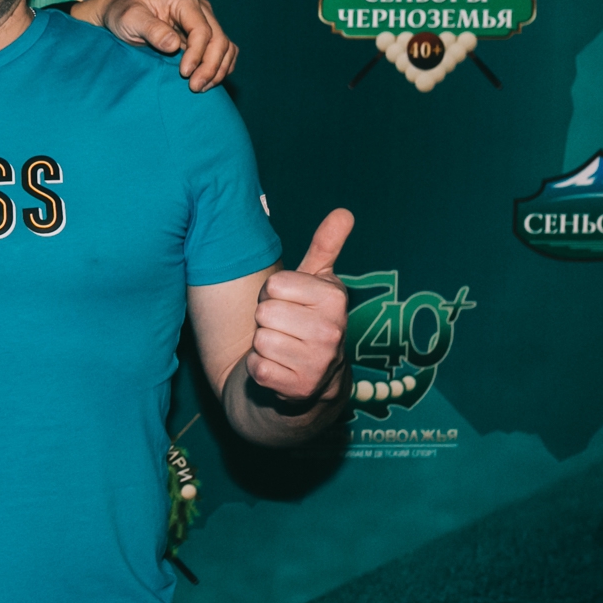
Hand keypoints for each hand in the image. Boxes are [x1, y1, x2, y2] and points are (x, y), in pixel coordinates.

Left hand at [102, 0, 235, 91]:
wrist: (122, 15)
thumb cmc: (124, 14)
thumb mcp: (130, 19)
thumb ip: (151, 29)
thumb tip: (174, 45)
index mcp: (183, 0)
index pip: (201, 29)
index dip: (197, 53)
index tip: (184, 73)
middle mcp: (200, 9)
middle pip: (218, 39)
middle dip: (210, 66)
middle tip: (195, 87)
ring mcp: (205, 21)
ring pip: (225, 47)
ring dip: (218, 70)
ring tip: (201, 88)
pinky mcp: (205, 36)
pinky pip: (225, 51)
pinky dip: (221, 67)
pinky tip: (208, 82)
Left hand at [246, 209, 352, 401]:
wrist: (312, 377)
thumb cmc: (307, 319)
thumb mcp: (318, 282)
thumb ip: (326, 247)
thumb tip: (344, 212)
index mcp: (335, 299)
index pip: (275, 284)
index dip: (274, 294)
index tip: (290, 304)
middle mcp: (333, 332)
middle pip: (265, 312)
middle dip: (267, 320)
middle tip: (284, 328)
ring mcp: (318, 363)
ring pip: (260, 341)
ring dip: (264, 346)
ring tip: (283, 348)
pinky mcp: (299, 390)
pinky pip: (257, 369)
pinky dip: (261, 370)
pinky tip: (279, 368)